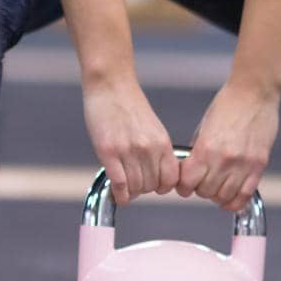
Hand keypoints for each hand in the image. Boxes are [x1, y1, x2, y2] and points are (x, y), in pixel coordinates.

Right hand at [82, 78, 178, 204]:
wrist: (111, 86)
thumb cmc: (129, 105)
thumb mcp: (153, 128)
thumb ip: (157, 151)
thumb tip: (156, 175)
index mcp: (162, 143)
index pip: (171, 179)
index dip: (162, 187)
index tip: (154, 186)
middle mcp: (148, 149)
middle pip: (151, 187)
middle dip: (143, 189)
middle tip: (134, 184)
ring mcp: (129, 151)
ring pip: (135, 188)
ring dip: (130, 192)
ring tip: (124, 186)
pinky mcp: (109, 152)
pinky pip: (120, 184)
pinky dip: (119, 195)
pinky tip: (117, 194)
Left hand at [177, 81, 277, 212]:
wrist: (254, 92)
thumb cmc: (228, 105)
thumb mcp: (203, 128)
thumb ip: (198, 153)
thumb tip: (191, 172)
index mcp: (205, 149)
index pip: (188, 184)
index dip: (184, 187)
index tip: (185, 185)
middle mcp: (224, 159)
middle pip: (205, 192)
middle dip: (200, 189)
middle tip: (203, 183)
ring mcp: (243, 164)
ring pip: (224, 197)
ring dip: (218, 196)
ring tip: (217, 188)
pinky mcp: (258, 165)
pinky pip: (245, 195)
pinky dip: (236, 201)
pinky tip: (231, 199)